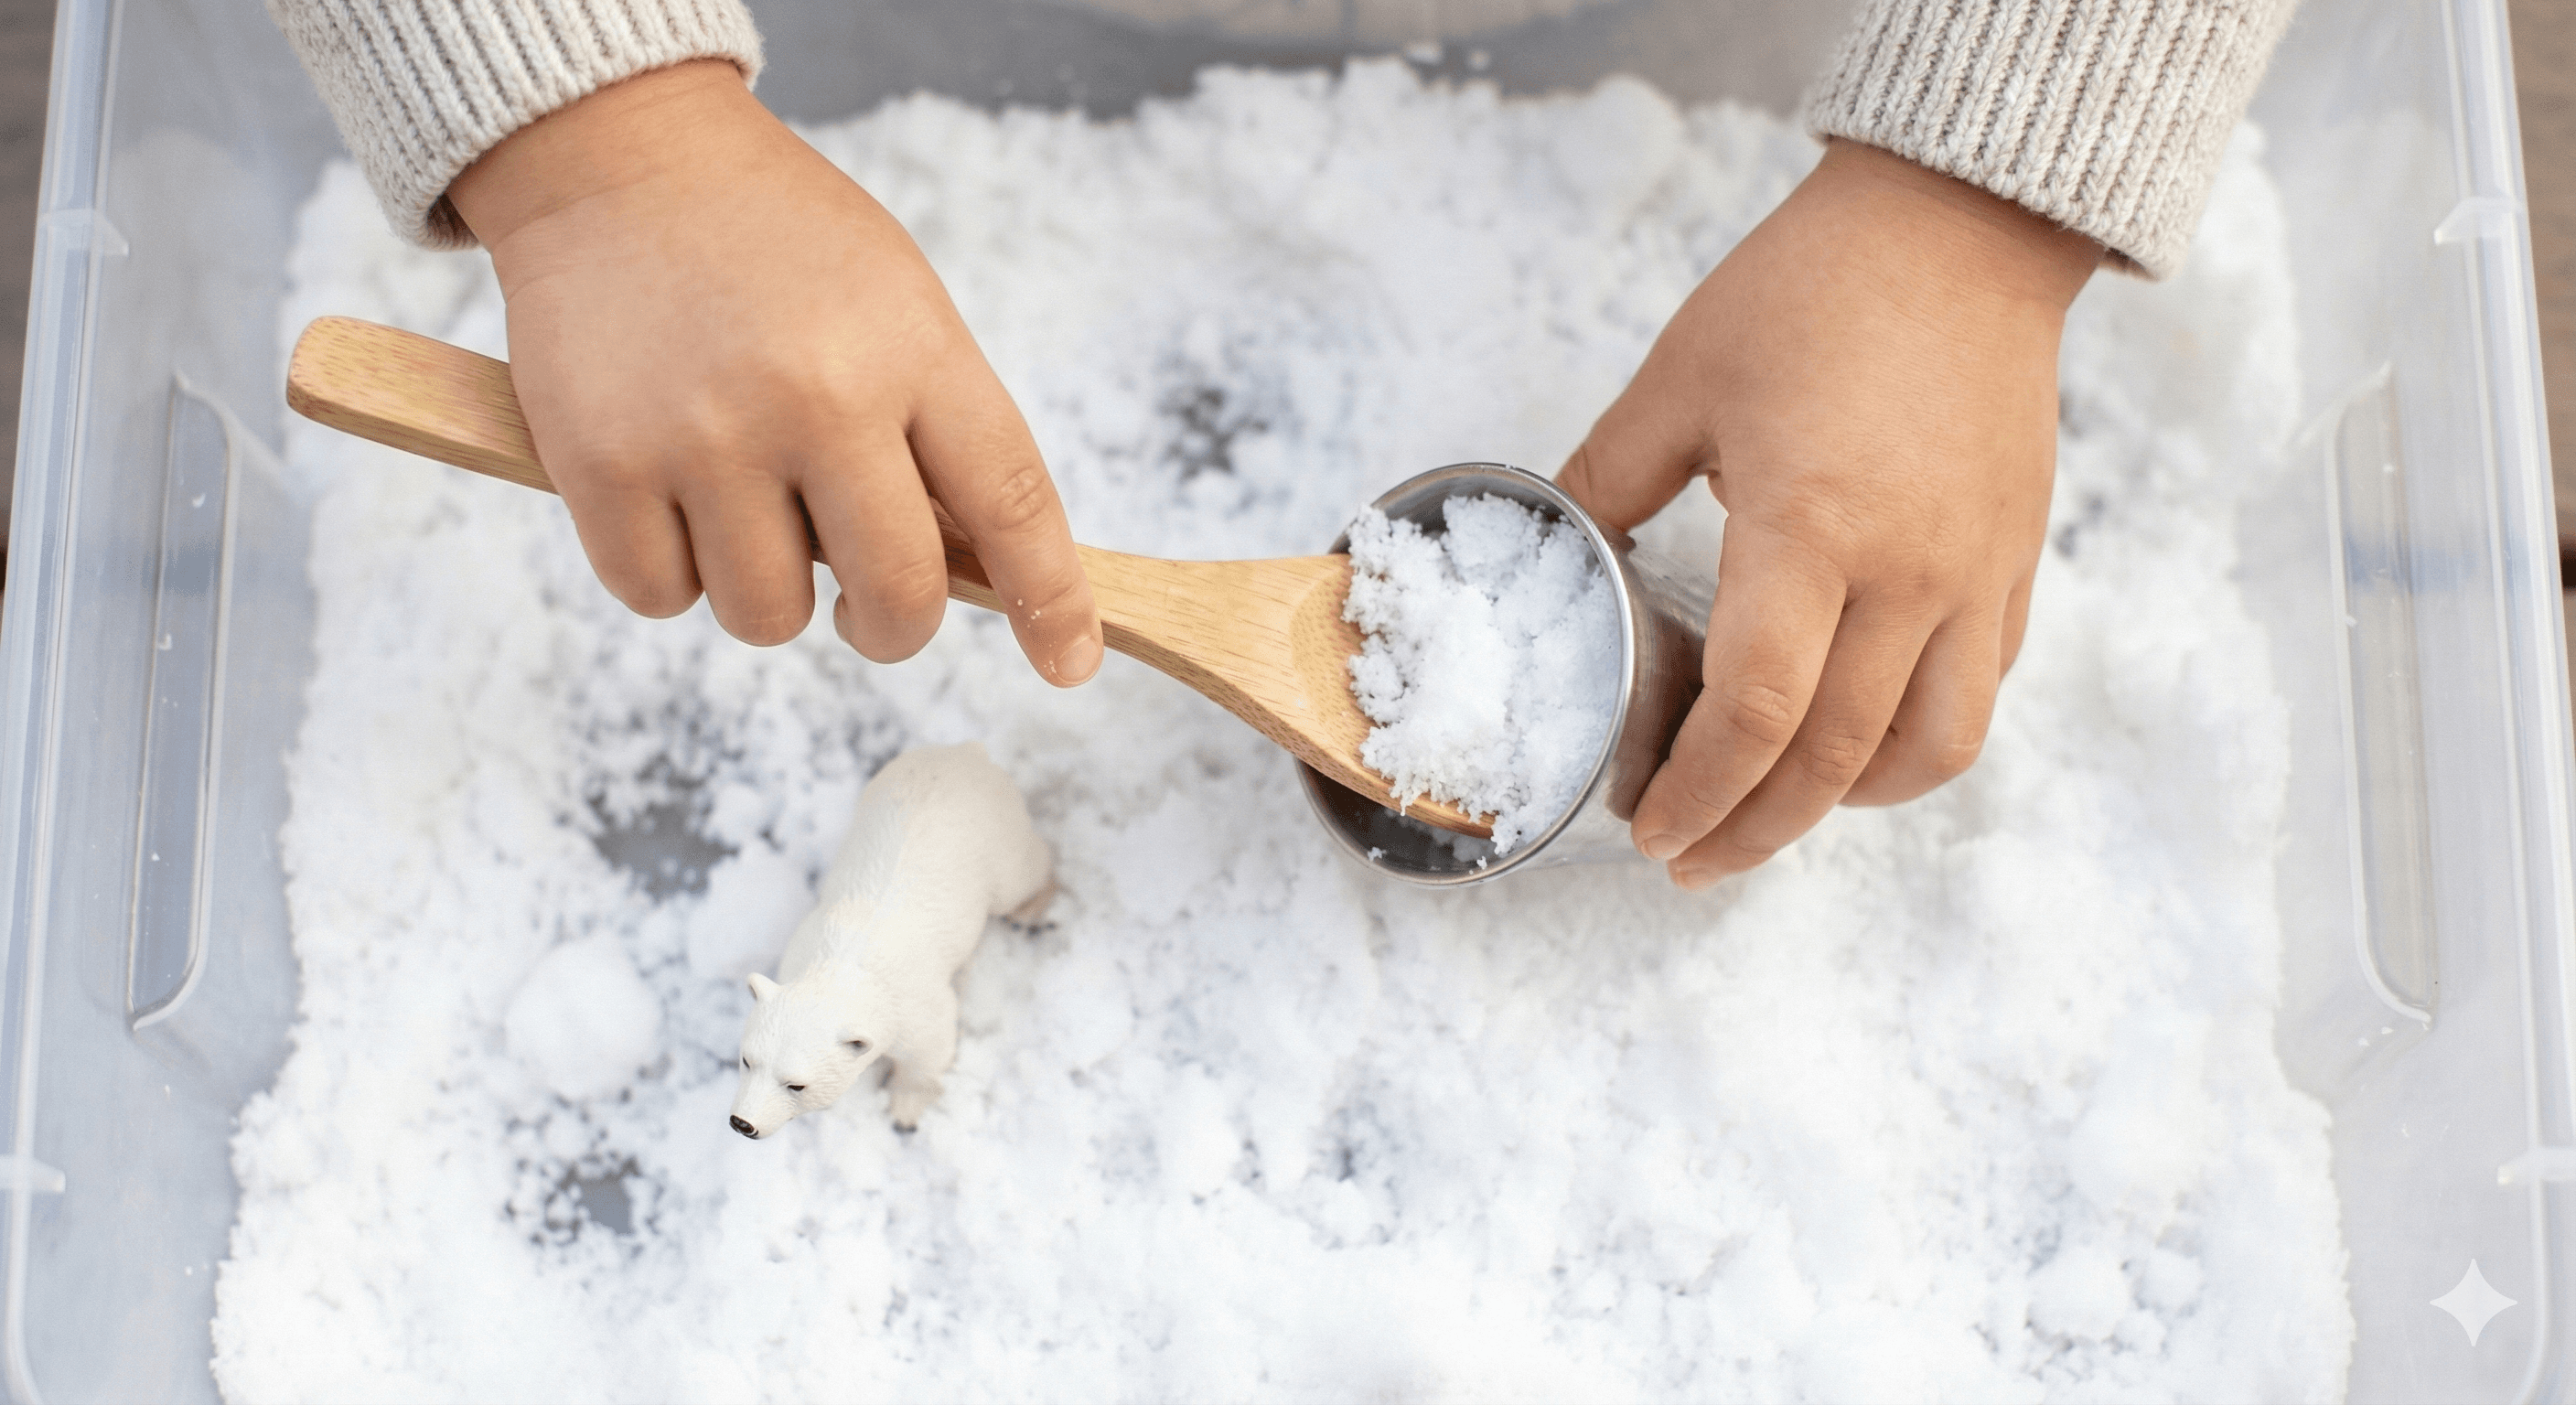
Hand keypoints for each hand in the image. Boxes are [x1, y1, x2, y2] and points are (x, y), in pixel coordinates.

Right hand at [446, 61, 1101, 683]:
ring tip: (743, 501)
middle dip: (889, 626)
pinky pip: (659, 597)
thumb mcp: (896, 305)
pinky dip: (669, 573)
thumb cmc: (776, 245)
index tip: (1070, 663)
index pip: (1011, 502)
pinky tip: (670, 494)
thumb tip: (979, 579)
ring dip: (764, 589)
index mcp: (910, 348)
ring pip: (769, 618)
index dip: (1049, 600)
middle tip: (865, 605)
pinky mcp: (601, 464)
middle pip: (897, 597)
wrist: (618, 158)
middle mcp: (816, 396)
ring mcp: (704, 434)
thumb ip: (938, 432)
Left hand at [1559, 139, 2100, 888]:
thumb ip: (1607, 479)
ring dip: (1844, 807)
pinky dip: (1915, 745)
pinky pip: (1976, 692)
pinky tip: (1856, 744)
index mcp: (1809, 529)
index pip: (1752, 714)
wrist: (1960, 226)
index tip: (1649, 829)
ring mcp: (1974, 575)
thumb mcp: (1679, 377)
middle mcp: (1907, 571)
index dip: (1696, 793)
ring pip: (1928, 751)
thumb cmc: (1812, 289)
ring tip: (1774, 815)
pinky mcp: (2015, 563)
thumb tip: (1558, 547)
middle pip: (1832, 761)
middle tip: (1690, 860)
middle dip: (1751, 831)